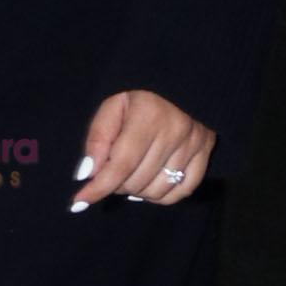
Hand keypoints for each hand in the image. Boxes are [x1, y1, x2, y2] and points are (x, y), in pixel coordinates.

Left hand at [72, 91, 213, 208]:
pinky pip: (181, 192)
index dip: (99, 187)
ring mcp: (194, 144)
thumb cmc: (139, 98)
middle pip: (136, 182)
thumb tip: (88, 173)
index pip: (121, 165)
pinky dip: (160, 195)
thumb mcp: (112, 107)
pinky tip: (150, 181)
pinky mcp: (206, 154)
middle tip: (112, 170)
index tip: (80, 201)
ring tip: (131, 173)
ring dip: (137, 190)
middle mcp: (175, 131)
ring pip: (157, 191)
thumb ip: (98, 138)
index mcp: (149, 115)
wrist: (180, 83)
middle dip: (116, 183)